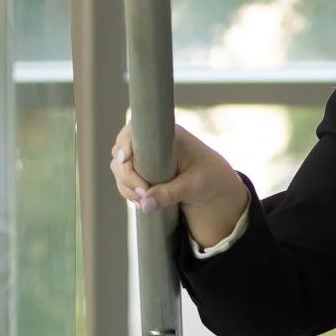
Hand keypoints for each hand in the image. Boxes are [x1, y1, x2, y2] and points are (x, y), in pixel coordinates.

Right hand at [110, 121, 249, 250]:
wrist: (215, 184)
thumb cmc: (210, 177)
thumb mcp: (194, 186)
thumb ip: (170, 193)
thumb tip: (145, 204)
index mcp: (168, 135)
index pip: (136, 131)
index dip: (125, 144)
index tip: (124, 160)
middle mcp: (152, 141)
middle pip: (121, 153)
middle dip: (127, 176)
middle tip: (143, 194)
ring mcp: (143, 155)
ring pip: (119, 169)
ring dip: (127, 186)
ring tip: (143, 202)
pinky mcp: (141, 169)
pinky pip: (124, 179)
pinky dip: (129, 191)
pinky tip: (141, 203)